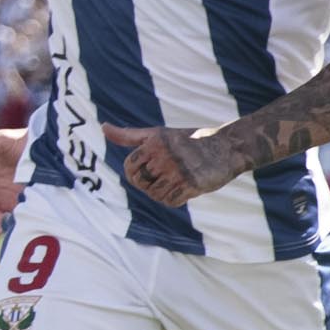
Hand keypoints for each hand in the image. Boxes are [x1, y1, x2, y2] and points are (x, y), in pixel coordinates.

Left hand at [101, 122, 242, 207]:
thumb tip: (103, 127)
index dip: (136, 173)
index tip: (150, 170)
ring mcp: (178, 171)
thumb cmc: (187, 141)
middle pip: (140, 183)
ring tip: (176, 180)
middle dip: (149, 184)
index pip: (129, 168)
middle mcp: (164, 156)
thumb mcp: (157, 134)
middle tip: (165, 176)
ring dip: (163, 192)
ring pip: (154, 194)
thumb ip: (129, 135)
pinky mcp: (191, 185)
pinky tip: (185, 187)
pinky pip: (170, 201)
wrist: (227, 147)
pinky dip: (175, 198)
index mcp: (154, 142)